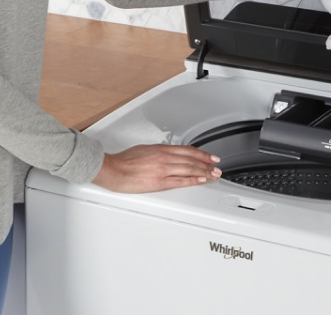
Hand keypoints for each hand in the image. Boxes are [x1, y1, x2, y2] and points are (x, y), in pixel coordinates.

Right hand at [91, 144, 221, 192]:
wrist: (113, 169)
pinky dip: (193, 180)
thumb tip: (167, 155)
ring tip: (213, 175)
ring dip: (204, 172)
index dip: (201, 153)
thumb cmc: (124, 161)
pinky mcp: (159, 182)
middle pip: (191, 160)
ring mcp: (163, 170)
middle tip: (217, 167)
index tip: (210, 157)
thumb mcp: (144, 149)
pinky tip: (200, 180)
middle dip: (207, 163)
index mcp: (161, 149)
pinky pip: (180, 181)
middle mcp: (164, 158)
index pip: (187, 150)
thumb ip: (158, 153)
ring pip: (189, 169)